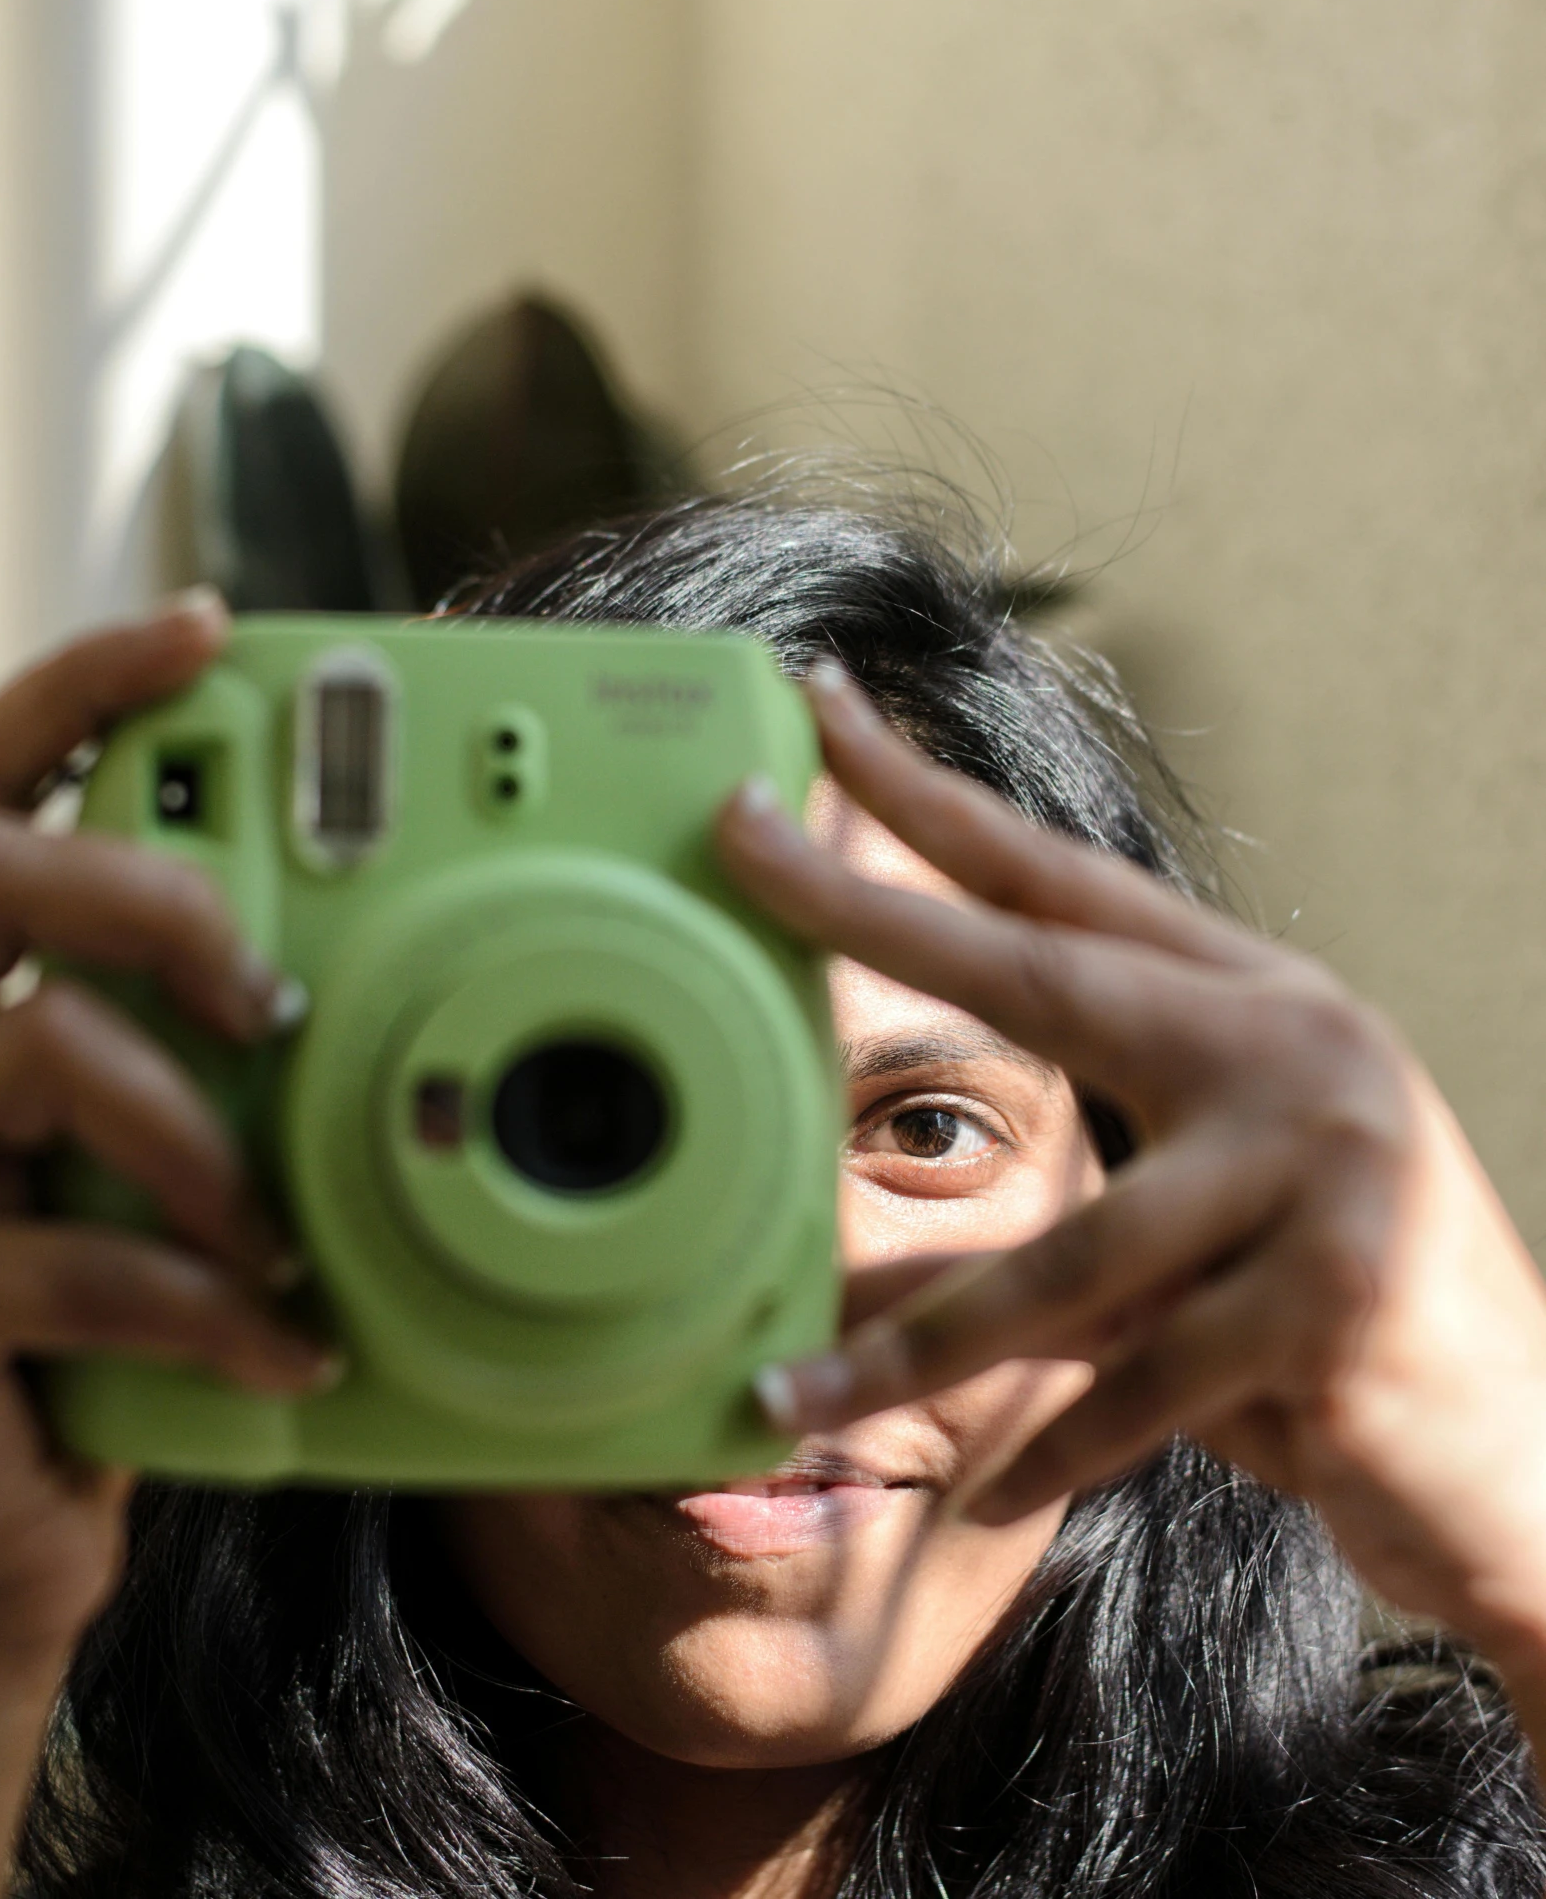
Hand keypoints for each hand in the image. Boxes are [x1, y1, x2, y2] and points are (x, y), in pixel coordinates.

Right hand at [0, 596, 338, 1681]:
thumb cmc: (94, 1304)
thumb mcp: (143, 1153)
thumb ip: (190, 1041)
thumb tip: (355, 949)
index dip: (84, 685)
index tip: (205, 631)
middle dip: (147, 895)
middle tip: (263, 983)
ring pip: (41, 1058)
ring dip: (202, 1139)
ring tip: (281, 1227)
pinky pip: (81, 1267)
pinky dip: (217, 1308)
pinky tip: (289, 1343)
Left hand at [718, 661, 1545, 1714]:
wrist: (1533, 1455)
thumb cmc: (1346, 1312)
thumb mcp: (1234, 1192)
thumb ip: (1110, 1142)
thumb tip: (908, 1155)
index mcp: (1260, 1003)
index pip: (1066, 880)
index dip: (933, 800)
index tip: (818, 711)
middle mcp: (1296, 1053)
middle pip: (1045, 975)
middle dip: (872, 912)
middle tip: (739, 846)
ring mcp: (1327, 1174)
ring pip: (1066, 1256)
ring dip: (915, 1345)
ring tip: (786, 1388)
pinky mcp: (1336, 1310)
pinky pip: (1138, 1386)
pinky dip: (1051, 1451)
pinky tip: (982, 1495)